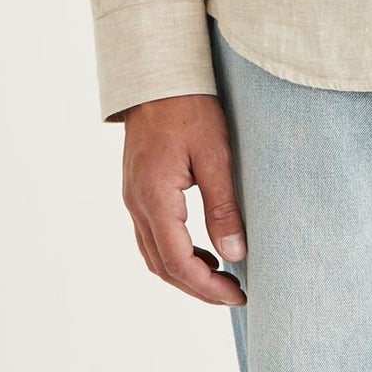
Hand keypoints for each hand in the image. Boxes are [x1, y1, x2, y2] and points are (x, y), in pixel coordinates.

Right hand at [122, 94, 246, 304]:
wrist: (157, 77)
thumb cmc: (190, 108)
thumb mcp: (215, 155)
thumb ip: (223, 207)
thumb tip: (235, 254)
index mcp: (155, 198)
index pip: (178, 262)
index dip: (208, 286)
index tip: (239, 294)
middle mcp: (136, 203)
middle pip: (162, 266)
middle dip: (198, 288)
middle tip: (235, 294)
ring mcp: (133, 198)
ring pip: (154, 254)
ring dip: (185, 274)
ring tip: (222, 278)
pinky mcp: (138, 190)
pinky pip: (151, 236)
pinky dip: (175, 254)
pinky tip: (202, 251)